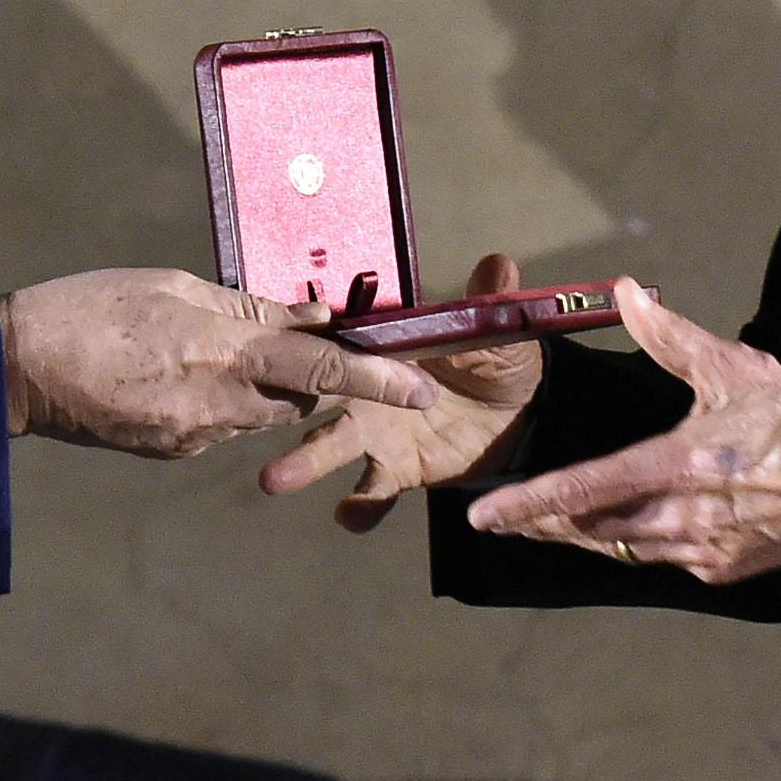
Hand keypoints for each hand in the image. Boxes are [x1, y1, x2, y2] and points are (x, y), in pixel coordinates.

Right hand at [0, 268, 438, 459]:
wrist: (11, 369)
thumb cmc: (89, 308)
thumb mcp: (172, 286)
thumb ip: (247, 306)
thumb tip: (311, 315)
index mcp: (223, 354)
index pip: (322, 369)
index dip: (378, 379)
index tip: (423, 388)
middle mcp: (218, 406)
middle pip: (294, 394)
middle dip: (305, 369)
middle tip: (292, 332)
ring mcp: (193, 436)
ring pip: (257, 411)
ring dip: (257, 381)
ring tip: (206, 343)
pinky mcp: (169, 451)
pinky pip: (217, 423)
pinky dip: (216, 396)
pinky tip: (172, 369)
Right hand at [259, 253, 543, 529]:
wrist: (522, 417)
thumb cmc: (499, 359)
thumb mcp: (498, 331)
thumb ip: (490, 303)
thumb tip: (499, 264)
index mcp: (386, 346)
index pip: (347, 338)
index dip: (319, 338)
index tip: (287, 338)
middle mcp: (368, 388)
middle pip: (322, 393)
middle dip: (289, 398)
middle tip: (258, 396)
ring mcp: (377, 432)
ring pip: (332, 445)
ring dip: (304, 461)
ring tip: (275, 479)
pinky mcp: (396, 470)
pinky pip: (372, 494)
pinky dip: (359, 507)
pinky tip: (349, 516)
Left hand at [463, 279, 780, 583]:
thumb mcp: (739, 369)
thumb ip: (673, 337)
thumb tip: (626, 293)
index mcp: (676, 466)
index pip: (584, 490)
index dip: (528, 505)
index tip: (484, 517)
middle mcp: (680, 518)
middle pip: (590, 529)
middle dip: (544, 523)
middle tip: (506, 519)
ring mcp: (702, 551)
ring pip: (621, 549)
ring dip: (583, 537)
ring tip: (551, 524)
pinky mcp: (724, 572)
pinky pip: (661, 560)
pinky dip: (634, 544)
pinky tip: (624, 531)